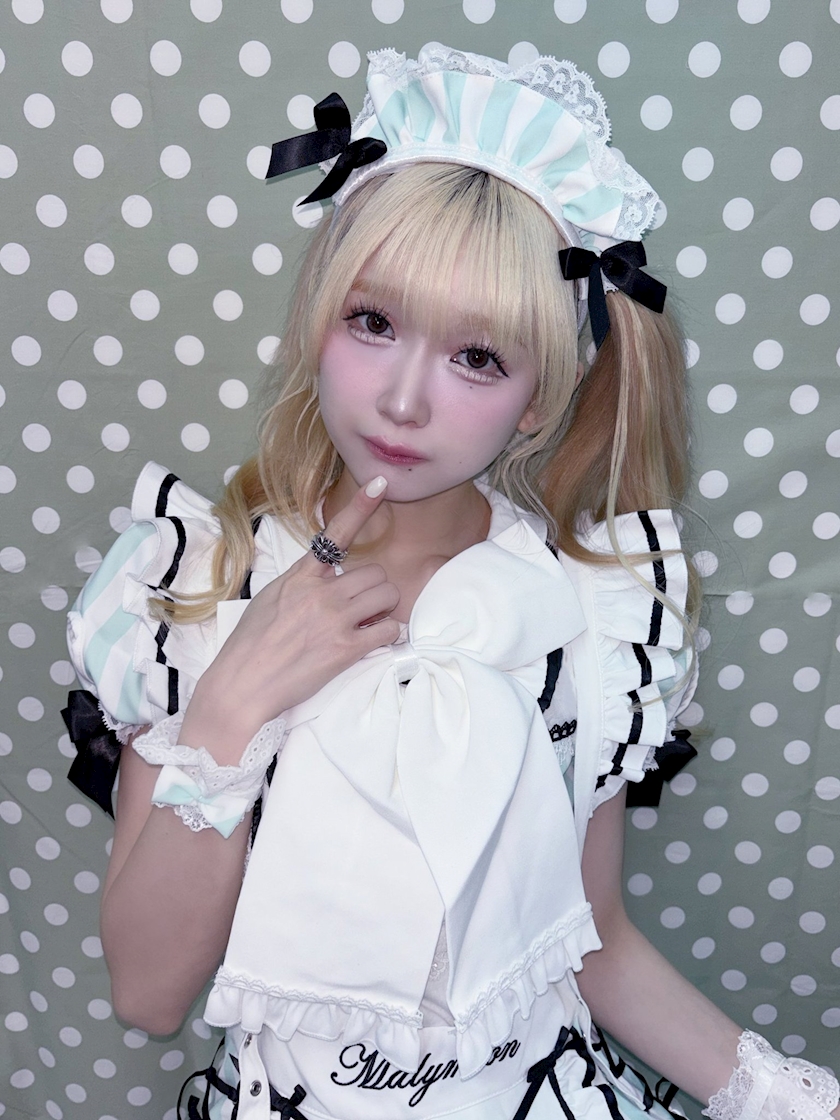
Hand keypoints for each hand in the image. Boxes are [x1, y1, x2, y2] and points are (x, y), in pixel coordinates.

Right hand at [181, 477, 400, 760]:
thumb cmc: (249, 644)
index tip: (381, 485)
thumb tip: (325, 579)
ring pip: (387, 596)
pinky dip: (389, 635)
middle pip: (375, 573)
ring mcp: (335, 620)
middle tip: (364, 608)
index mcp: (300, 576)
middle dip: (375, 590)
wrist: (241, 685)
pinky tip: (376, 641)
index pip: (334, 534)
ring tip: (368, 624)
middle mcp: (321, 592)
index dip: (361, 507)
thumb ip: (301, 584)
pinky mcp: (345, 649)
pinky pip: (389, 630)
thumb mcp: (269, 599)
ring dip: (384, 609)